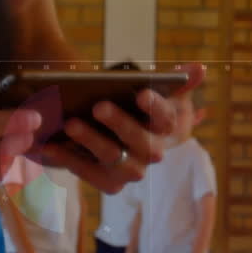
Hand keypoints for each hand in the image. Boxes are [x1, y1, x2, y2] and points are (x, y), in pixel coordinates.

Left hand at [40, 64, 206, 192]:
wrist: (116, 132)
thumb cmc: (136, 105)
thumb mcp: (154, 90)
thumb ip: (175, 79)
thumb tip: (200, 68)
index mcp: (168, 127)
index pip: (167, 118)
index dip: (156, 107)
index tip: (141, 93)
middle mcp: (154, 153)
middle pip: (142, 142)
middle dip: (121, 124)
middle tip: (98, 106)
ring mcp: (132, 171)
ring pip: (114, 160)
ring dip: (92, 142)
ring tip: (71, 124)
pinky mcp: (110, 184)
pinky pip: (89, 174)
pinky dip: (69, 159)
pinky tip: (51, 144)